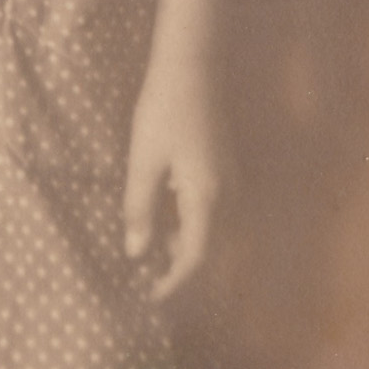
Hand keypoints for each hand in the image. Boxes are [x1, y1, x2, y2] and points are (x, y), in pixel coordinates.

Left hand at [122, 59, 225, 302]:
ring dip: (187, 248)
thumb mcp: (144, 162)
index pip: (195, 258)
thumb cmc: (162, 113)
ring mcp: (232, 183)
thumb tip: (136, 253)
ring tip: (154, 252)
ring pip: (214, 233)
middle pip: (210, 251)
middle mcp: (228, 197)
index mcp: (206, 199)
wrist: (192, 69)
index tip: (152, 299)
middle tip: (151, 282)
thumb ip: (140, 209)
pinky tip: (168, 219)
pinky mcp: (227, 170)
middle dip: (182, 271)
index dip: (174, 283)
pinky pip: (215, 214)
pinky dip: (193, 227)